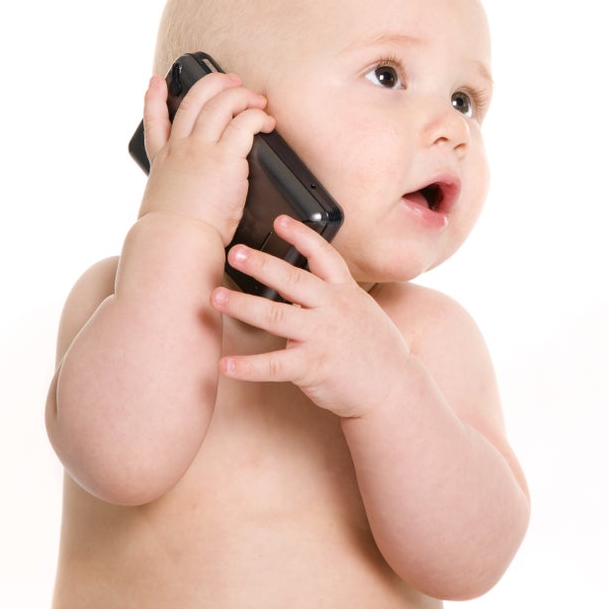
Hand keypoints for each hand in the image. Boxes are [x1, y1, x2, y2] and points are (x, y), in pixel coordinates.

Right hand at [139, 72, 274, 244]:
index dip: (154, 98)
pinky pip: (245, 123)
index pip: (154, 122)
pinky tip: (266, 122)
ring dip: (241, 95)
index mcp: (163, 161)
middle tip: (231, 80)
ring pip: (221, 104)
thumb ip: (177, 192)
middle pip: (194, 100)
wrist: (175, 240)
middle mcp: (180, 148)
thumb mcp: (164, 207)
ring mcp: (200, 149)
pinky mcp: (224, 157)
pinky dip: (258, 116)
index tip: (156, 82)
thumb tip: (192, 197)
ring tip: (257, 99)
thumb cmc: (175, 234)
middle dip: (214, 84)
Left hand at [212, 215, 410, 417]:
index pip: (324, 255)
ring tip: (215, 297)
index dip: (301, 236)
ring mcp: (322, 336)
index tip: (280, 220)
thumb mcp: (360, 309)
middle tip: (234, 252)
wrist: (393, 387)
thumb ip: (333, 294)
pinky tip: (224, 365)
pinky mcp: (313, 366)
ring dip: (242, 305)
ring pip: (276, 316)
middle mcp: (332, 309)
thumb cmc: (374, 349)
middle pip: (292, 280)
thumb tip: (303, 282)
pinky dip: (248, 367)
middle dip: (261, 264)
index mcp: (344, 292)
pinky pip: (274, 365)